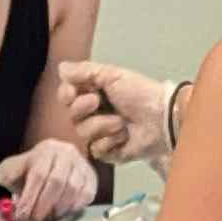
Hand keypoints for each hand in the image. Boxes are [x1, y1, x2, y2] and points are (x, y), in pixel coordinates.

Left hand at [0, 133, 101, 220]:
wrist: (54, 160)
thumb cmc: (30, 170)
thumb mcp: (13, 169)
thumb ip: (7, 178)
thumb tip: (12, 199)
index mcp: (44, 151)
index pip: (38, 174)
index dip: (30, 198)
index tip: (22, 216)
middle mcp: (66, 153)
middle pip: (57, 182)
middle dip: (43, 207)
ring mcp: (81, 164)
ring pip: (73, 190)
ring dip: (58, 210)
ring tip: (48, 219)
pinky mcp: (91, 177)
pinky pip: (86, 195)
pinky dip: (73, 209)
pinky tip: (62, 215)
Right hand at [54, 64, 171, 169]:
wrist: (160, 118)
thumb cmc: (139, 93)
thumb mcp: (112, 75)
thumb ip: (85, 71)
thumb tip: (61, 68)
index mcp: (93, 93)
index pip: (67, 96)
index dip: (66, 94)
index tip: (72, 92)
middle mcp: (94, 114)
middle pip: (72, 115)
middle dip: (83, 108)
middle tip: (98, 102)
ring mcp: (99, 134)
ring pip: (82, 133)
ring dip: (102, 125)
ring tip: (121, 122)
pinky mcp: (107, 152)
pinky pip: (95, 149)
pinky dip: (110, 141)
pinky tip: (123, 136)